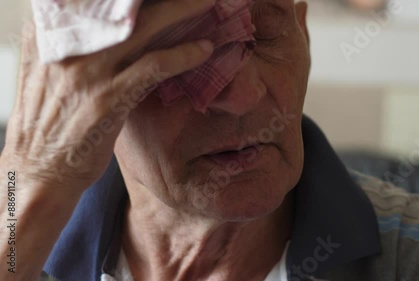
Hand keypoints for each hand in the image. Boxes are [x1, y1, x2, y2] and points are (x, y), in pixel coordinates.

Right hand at [1, 0, 214, 193]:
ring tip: (208, 3)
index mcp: (51, 33)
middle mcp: (68, 45)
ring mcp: (88, 71)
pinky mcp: (108, 98)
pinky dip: (183, 55)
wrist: (39, 171)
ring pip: (144, 27)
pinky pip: (153, 66)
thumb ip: (71, 45)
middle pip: (123, 4)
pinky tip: (204, 49)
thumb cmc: (49, 124)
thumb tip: (101, 27)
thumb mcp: (48, 73)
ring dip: (182, 11)